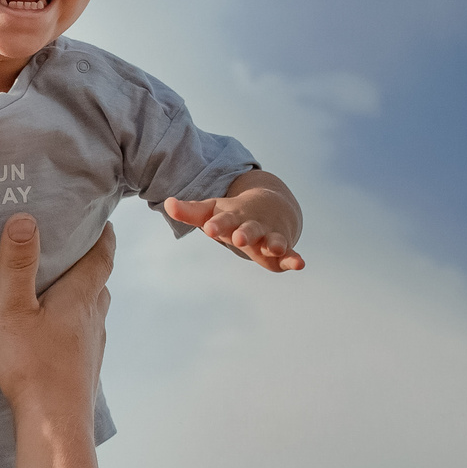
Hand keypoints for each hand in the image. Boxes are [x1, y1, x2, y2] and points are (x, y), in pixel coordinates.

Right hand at [0, 213, 114, 425]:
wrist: (54, 424)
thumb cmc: (32, 366)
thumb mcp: (13, 310)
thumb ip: (18, 265)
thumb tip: (25, 219)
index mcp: (81, 297)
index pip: (102, 256)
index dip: (103, 236)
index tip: (102, 220)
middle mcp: (95, 318)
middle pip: (100, 282)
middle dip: (91, 262)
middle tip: (74, 248)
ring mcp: (94, 345)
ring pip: (94, 310)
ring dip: (84, 294)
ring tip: (62, 287)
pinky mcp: (87, 368)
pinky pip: (86, 335)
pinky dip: (76, 322)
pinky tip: (58, 333)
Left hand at [164, 182, 304, 272]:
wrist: (271, 205)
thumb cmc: (234, 213)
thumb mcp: (213, 211)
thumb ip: (190, 211)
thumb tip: (167, 203)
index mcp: (233, 217)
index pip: (223, 220)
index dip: (217, 224)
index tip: (210, 228)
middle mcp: (253, 225)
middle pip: (249, 229)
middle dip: (245, 233)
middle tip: (239, 238)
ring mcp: (269, 235)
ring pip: (272, 240)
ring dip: (273, 243)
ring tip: (273, 247)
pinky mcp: (282, 248)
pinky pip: (289, 253)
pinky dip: (294, 258)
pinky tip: (300, 264)